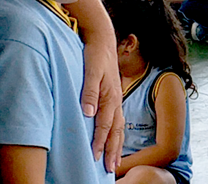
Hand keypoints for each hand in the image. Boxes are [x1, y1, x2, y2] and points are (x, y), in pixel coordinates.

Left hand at [80, 38, 122, 169]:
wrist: (102, 38)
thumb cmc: (95, 54)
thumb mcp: (90, 71)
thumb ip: (89, 92)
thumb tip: (88, 113)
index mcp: (110, 96)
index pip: (104, 125)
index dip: (99, 142)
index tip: (95, 157)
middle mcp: (115, 100)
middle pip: (115, 131)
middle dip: (111, 150)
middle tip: (108, 168)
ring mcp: (117, 98)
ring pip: (119, 127)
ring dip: (116, 145)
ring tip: (114, 161)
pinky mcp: (114, 96)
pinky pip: (118, 120)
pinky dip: (117, 134)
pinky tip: (115, 140)